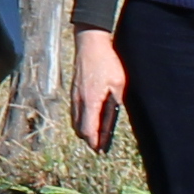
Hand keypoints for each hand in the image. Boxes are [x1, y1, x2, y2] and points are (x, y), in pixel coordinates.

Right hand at [67, 26, 125, 150]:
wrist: (90, 42)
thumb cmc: (106, 62)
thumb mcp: (118, 83)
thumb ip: (116, 103)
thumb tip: (115, 118)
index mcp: (90, 101)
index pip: (88, 129)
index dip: (94, 142)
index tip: (100, 150)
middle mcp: (79, 100)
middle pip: (79, 128)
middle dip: (88, 139)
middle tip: (99, 145)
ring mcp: (74, 95)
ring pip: (75, 120)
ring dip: (84, 129)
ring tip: (95, 135)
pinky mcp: (74, 89)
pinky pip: (75, 111)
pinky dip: (81, 119)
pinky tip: (90, 117)